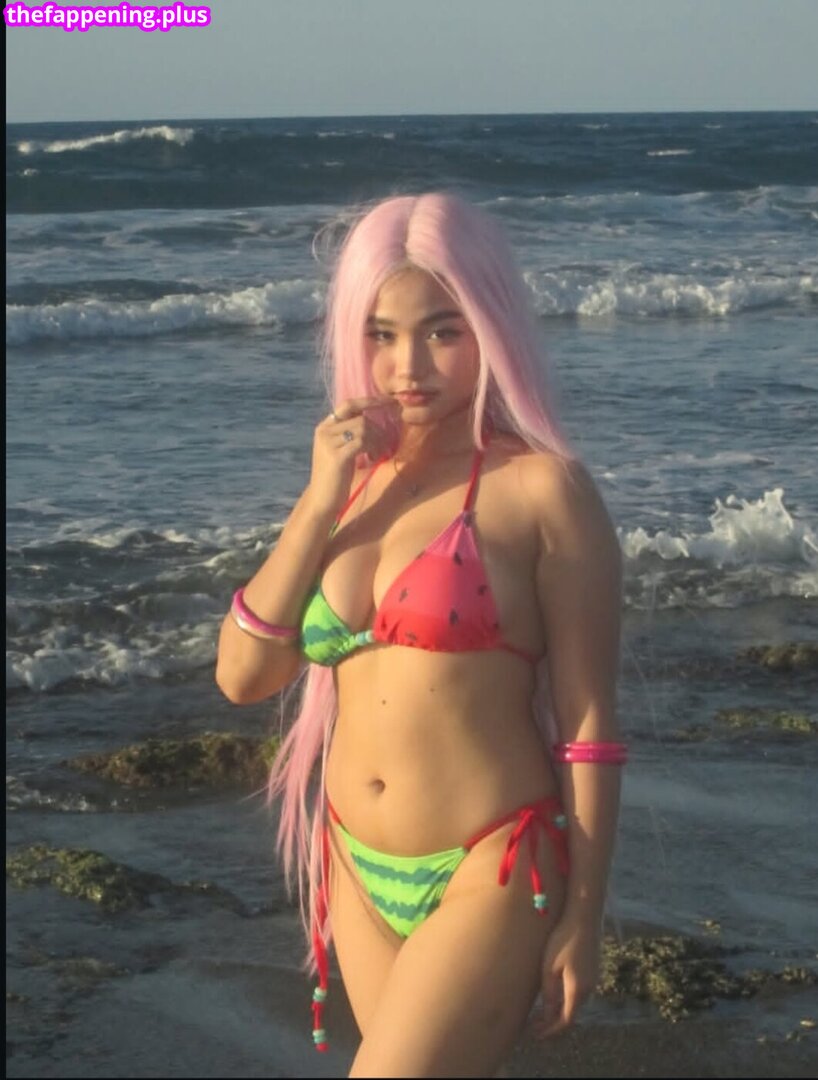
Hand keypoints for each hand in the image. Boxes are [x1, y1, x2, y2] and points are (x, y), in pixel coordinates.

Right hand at [306, 397, 397, 517]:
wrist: (322, 500)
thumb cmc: (335, 477)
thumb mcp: (342, 450)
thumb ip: (352, 433)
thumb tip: (375, 420)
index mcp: (324, 426)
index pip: (349, 404)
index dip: (371, 401)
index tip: (391, 402)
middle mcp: (324, 431)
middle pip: (361, 418)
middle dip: (378, 431)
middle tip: (384, 446)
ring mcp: (328, 442)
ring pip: (364, 429)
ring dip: (377, 442)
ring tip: (378, 455)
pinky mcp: (337, 456)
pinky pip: (363, 442)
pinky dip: (374, 449)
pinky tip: (373, 460)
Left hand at [535, 915, 600, 1037]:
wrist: (584, 917)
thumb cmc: (563, 939)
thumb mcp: (550, 967)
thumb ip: (549, 993)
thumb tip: (547, 1015)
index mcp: (578, 990)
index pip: (565, 1021)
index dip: (550, 1031)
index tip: (535, 1034)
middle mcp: (589, 989)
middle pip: (571, 1014)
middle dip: (552, 1022)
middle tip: (533, 1025)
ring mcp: (593, 979)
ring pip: (574, 1003)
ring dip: (558, 1010)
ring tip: (539, 1012)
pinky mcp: (592, 969)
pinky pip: (578, 992)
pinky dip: (565, 999)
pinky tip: (553, 994)